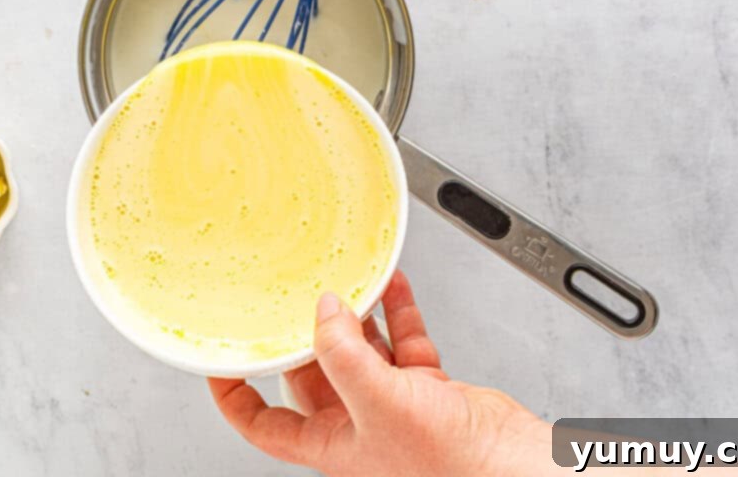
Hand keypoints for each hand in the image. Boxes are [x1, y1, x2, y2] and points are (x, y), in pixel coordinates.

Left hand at [208, 271, 551, 476]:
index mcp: (331, 446)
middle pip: (312, 374)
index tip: (219, 362)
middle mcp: (357, 426)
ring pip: (360, 351)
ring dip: (353, 315)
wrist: (518, 469)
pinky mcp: (427, 388)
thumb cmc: (453, 468)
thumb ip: (343, 354)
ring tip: (343, 279)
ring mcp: (393, 406)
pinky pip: (401, 342)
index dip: (235, 395)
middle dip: (303, 335)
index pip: (263, 423)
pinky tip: (390, 285)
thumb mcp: (380, 404)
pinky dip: (396, 312)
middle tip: (290, 299)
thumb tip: (322, 311)